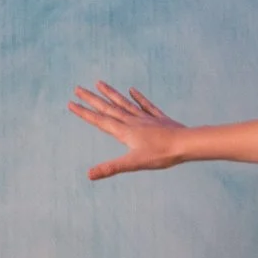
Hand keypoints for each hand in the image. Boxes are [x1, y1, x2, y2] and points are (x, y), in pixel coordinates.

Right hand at [68, 82, 187, 179]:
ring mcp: (145, 118)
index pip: (99, 121)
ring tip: (99, 82)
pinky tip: (132, 90)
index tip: (70, 103)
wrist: (186, 143)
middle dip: (92, 99)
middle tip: (78, 88)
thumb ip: (111, 168)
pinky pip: (145, 105)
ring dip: (111, 94)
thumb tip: (89, 175)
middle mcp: (132, 121)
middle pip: (108, 108)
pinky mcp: (158, 118)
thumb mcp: (134, 163)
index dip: (84, 113)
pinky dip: (137, 97)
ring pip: (124, 103)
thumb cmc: (161, 154)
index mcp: (124, 131)